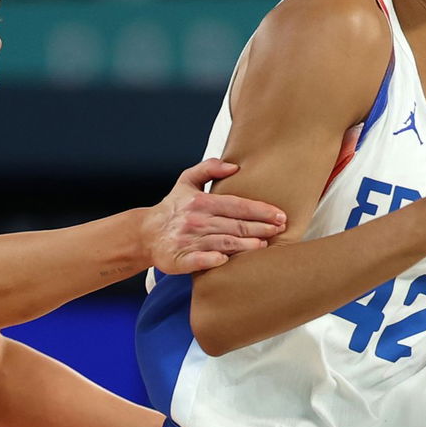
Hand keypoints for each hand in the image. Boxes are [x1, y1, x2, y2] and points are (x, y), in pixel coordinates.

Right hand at [145, 158, 287, 273]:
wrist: (145, 233)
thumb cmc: (173, 208)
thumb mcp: (187, 181)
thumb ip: (209, 168)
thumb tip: (235, 166)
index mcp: (202, 201)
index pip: (237, 205)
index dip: (260, 210)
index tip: (279, 215)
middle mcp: (197, 220)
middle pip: (234, 225)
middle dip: (260, 227)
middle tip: (280, 230)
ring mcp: (188, 240)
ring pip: (222, 242)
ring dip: (243, 245)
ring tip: (263, 246)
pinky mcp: (179, 259)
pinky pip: (197, 260)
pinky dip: (210, 259)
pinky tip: (225, 260)